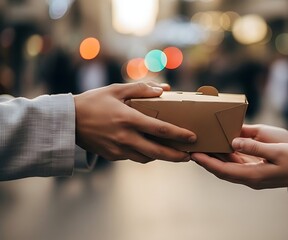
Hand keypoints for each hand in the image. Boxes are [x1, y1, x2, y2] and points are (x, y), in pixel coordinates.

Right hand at [74, 82, 196, 162]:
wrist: (68, 121)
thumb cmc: (93, 101)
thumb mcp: (116, 89)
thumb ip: (141, 89)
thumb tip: (163, 89)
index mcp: (128, 119)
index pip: (160, 129)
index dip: (179, 134)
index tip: (192, 137)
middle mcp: (125, 137)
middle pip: (157, 152)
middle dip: (176, 156)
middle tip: (189, 156)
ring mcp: (118, 149)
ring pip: (146, 158)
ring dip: (161, 157)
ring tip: (174, 153)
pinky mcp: (112, 155)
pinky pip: (134, 157)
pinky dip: (145, 155)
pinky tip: (151, 149)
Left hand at [191, 126, 287, 188]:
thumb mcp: (276, 150)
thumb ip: (254, 146)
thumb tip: (233, 142)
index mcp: (253, 175)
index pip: (223, 170)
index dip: (207, 163)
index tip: (194, 155)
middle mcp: (250, 178)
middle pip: (222, 170)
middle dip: (207, 161)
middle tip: (193, 149)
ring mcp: (254, 176)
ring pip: (229, 167)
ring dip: (217, 158)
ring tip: (205, 147)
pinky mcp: (258, 171)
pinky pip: (238, 164)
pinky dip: (228, 157)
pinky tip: (223, 147)